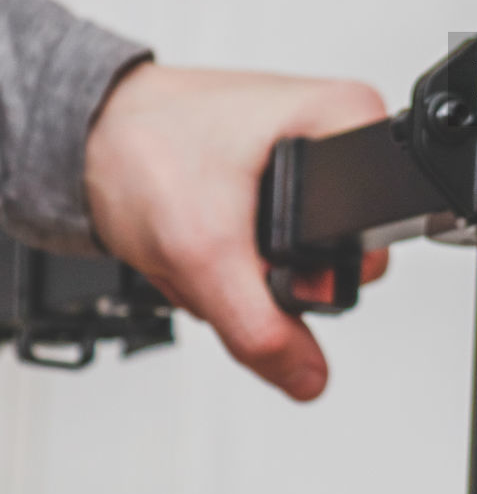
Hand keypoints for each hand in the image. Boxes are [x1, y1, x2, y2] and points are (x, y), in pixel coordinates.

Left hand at [85, 64, 389, 400]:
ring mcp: (309, 152)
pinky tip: (205, 238)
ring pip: (302, 258)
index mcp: (350, 117)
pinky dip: (234, 258)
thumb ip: (260, 327)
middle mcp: (339, 128)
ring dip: (246, 275)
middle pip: (339, 253)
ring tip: (204, 238)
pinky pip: (275, 246)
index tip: (256, 257)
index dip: (315, 275)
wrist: (87, 133)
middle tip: (221, 248)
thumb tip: (309, 376)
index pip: (373, 235)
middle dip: (269, 279)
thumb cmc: (143, 147)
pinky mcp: (279, 174)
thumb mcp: (202, 247)